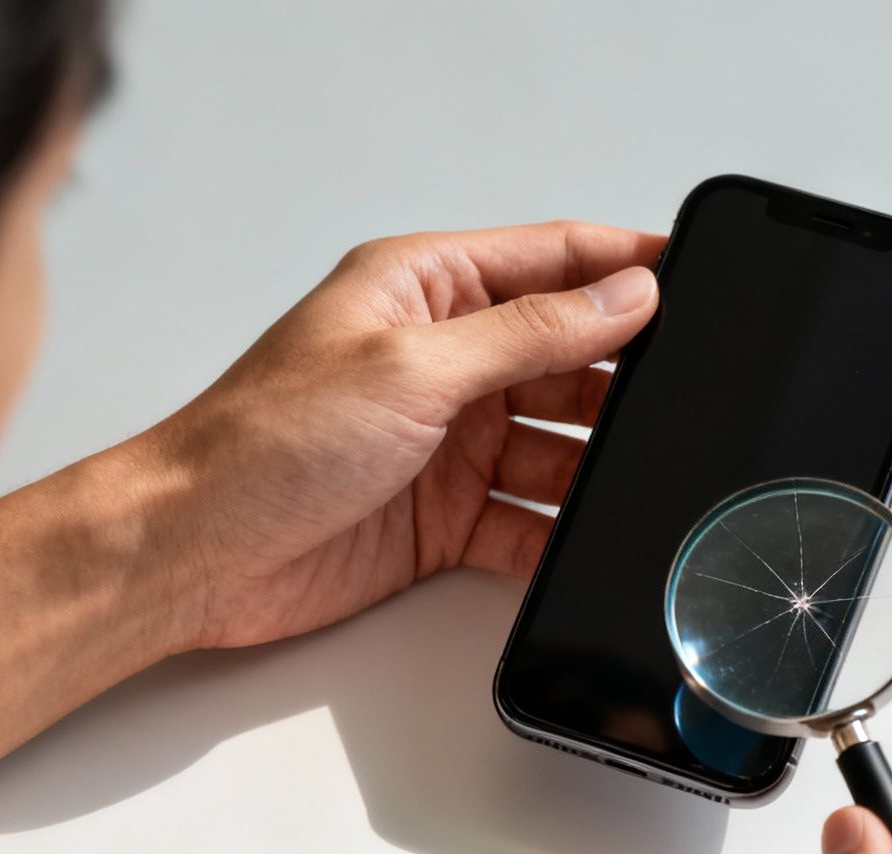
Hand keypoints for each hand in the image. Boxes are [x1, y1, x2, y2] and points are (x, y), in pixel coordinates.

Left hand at [132, 221, 662, 650]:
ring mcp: (447, 441)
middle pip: (568, 357)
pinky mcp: (445, 518)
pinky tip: (588, 544)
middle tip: (686, 400)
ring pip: (560, 447)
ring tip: (638, 481)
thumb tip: (626, 294)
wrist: (192, 556)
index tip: (699, 277)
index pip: (552, 258)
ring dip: (596, 467)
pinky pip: (529, 523)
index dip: (627, 265)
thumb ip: (528, 332)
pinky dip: (558, 536)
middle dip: (623, 379)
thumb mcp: (412, 368)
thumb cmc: (264, 442)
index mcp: (425, 288)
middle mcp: (443, 359)